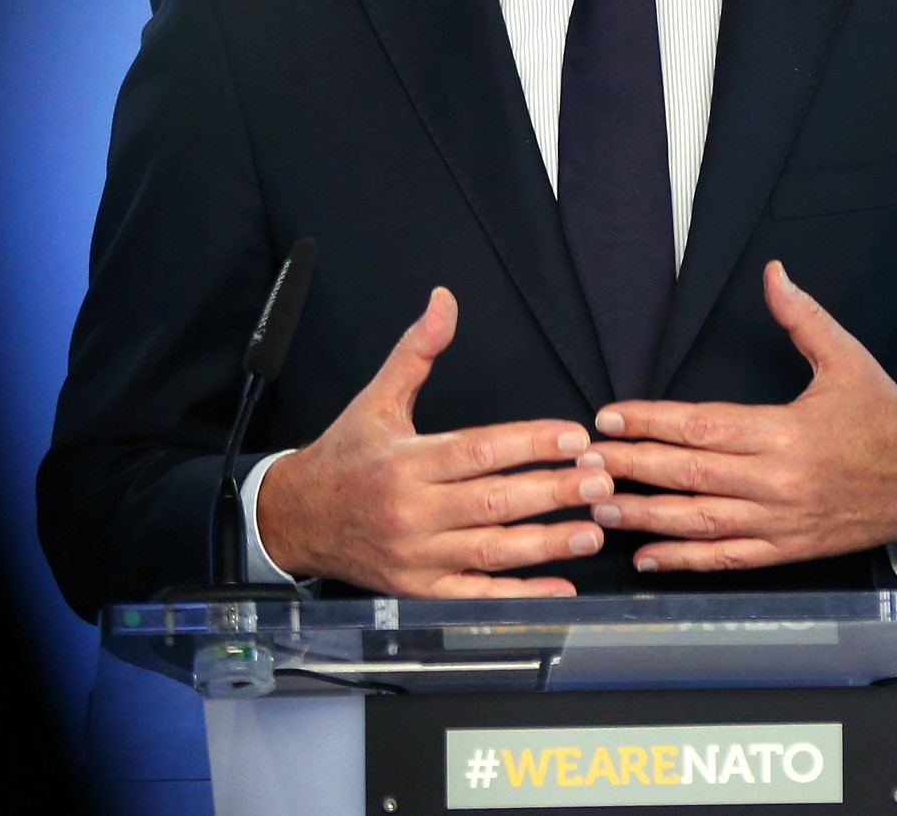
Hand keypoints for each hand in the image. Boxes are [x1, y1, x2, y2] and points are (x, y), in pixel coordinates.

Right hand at [256, 286, 613, 596]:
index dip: (530, 443)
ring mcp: (416, 555)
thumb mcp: (376, 398)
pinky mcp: (419, 589)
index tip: (575, 438)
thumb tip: (444, 301)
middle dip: (553, 491)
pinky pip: (476, 597)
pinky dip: (520, 596)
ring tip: (593, 529)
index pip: (479, 450)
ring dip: (548, 542)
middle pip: (494, 500)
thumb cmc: (344, 457)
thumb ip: (417, 350)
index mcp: (406, 460)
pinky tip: (560, 587)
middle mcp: (412, 510)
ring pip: (492, 550)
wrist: (295, 519)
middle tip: (600, 482)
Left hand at [586, 260, 896, 572]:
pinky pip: (727, 559)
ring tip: (599, 506)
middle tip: (584, 464)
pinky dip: (684, 561)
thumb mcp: (848, 358)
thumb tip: (773, 274)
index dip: (651, 423)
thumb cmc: (885, 418)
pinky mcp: (787, 549)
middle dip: (632, 468)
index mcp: (786, 432)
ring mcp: (780, 521)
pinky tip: (647, 557)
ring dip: (645, 516)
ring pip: (700, 522)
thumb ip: (803, 317)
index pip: (702, 427)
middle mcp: (778, 481)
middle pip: (690, 475)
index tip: (610, 418)